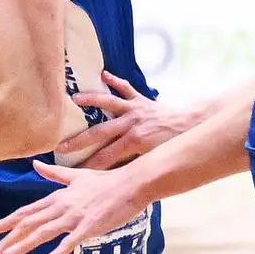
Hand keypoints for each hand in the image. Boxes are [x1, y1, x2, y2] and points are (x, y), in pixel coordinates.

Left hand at [0, 156, 151, 253]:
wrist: (130, 184)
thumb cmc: (106, 181)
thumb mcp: (76, 175)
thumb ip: (54, 173)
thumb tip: (35, 164)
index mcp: (57, 197)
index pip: (27, 211)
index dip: (8, 221)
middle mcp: (61, 207)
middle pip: (30, 222)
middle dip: (9, 237)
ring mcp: (74, 217)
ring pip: (44, 231)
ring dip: (25, 243)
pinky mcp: (89, 226)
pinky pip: (71, 241)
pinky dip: (58, 251)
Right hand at [51, 77, 193, 170]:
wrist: (194, 126)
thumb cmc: (175, 146)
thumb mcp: (155, 161)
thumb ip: (135, 166)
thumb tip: (116, 179)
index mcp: (133, 142)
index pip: (105, 158)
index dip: (88, 166)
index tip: (72, 171)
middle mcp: (130, 124)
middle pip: (99, 133)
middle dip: (79, 141)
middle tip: (60, 146)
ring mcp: (135, 109)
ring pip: (108, 103)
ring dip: (91, 100)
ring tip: (74, 99)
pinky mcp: (141, 100)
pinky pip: (126, 88)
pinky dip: (115, 81)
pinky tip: (103, 74)